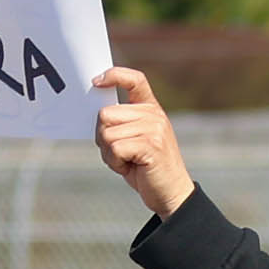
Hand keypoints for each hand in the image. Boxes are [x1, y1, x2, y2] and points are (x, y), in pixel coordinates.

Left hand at [93, 68, 193, 220]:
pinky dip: (115, 163)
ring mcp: (154, 128)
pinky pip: (115, 148)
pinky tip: (130, 168)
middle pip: (105, 114)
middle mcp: (153, 114)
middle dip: (103, 137)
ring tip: (127, 161)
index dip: (115, 75)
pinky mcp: (151, 145)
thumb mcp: (136, 139)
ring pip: (107, 134)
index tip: (96, 81)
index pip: (135, 79)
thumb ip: (122, 123)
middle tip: (119, 153)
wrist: (171, 192)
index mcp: (151, 109)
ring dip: (109, 154)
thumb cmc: (147, 167)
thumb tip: (98, 114)